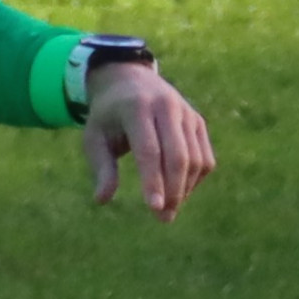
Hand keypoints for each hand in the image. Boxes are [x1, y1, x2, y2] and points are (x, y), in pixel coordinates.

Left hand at [83, 61, 216, 221]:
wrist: (130, 80)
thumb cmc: (108, 116)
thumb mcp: (94, 138)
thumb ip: (101, 167)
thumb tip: (101, 200)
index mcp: (137, 108)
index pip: (149, 150)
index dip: (153, 181)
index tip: (154, 208)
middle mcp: (166, 106)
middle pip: (178, 156)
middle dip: (173, 191)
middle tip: (163, 218)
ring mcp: (186, 113)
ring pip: (196, 159)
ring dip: (185, 190)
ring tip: (169, 211)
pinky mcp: (198, 122)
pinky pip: (205, 157)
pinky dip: (196, 179)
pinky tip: (179, 192)